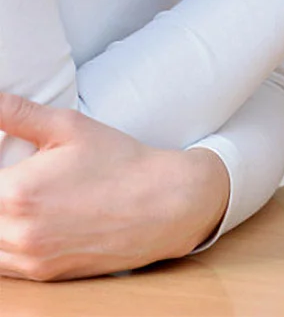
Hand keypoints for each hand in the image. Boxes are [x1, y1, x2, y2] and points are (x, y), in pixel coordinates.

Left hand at [0, 93, 229, 280]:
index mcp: (16, 192)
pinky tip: (25, 222)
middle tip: (15, 179)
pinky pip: (3, 265)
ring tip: (18, 199)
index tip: (6, 168)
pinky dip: (5, 243)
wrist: (164, 203)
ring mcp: (28, 258)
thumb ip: (16, 112)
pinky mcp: (42, 274)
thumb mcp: (70, 126)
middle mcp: (16, 232)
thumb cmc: (119, 161)